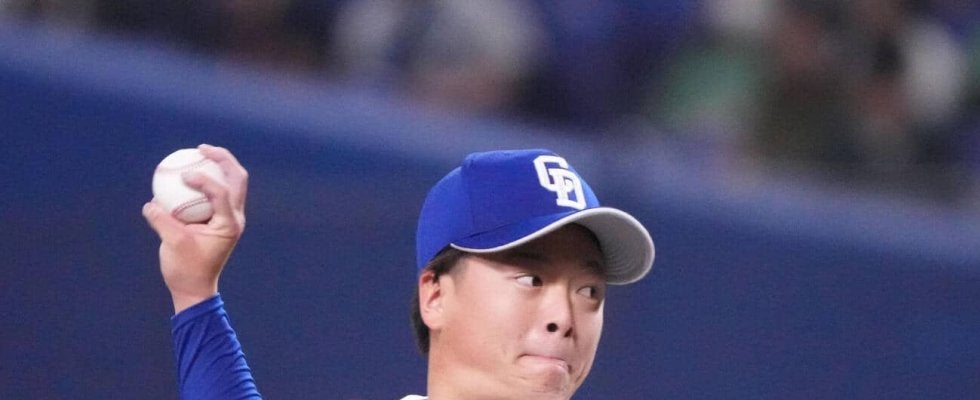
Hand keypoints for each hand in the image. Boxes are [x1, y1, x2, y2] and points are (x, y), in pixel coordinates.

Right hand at [143, 144, 248, 313]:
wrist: (195, 288)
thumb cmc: (185, 269)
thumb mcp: (171, 244)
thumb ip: (162, 221)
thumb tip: (151, 202)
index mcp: (229, 224)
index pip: (222, 192)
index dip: (204, 179)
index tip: (184, 175)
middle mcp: (235, 218)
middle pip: (237, 179)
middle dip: (223, 159)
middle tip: (202, 148)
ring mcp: (230, 218)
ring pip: (232, 183)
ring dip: (218, 165)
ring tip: (198, 151)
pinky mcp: (220, 220)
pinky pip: (216, 193)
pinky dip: (205, 180)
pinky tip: (185, 172)